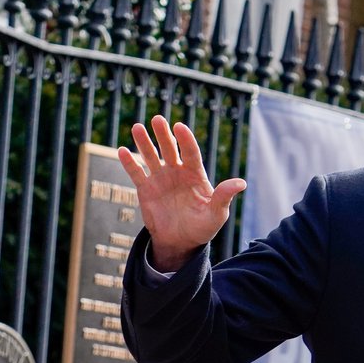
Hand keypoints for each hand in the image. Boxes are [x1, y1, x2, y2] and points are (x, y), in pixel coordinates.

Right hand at [118, 116, 245, 271]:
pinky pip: (136, 173)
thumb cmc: (203, 228)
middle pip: (169, 148)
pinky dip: (129, 162)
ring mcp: (160, 179)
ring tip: (137, 127)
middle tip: (157, 119)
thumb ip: (224, 197)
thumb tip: (241, 183)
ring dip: (144, 142)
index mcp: (195, 175)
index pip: (190, 152)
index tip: (180, 127)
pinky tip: (122, 150)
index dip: (186, 140)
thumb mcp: (217, 214)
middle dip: (163, 134)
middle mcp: (177, 172)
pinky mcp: (146, 189)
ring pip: (151, 156)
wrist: (181, 243)